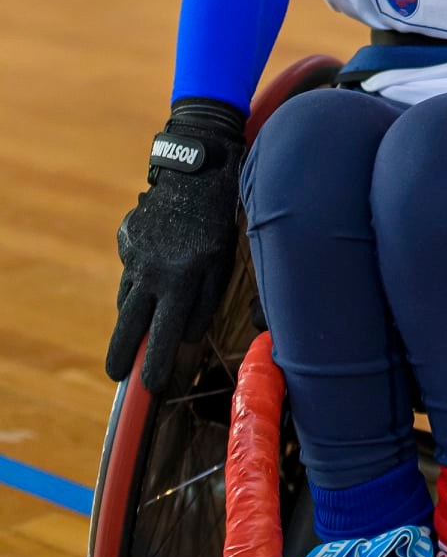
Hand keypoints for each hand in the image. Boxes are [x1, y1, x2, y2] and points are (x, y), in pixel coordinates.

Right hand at [105, 99, 245, 394]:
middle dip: (121, 353)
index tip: (150, 386)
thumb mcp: (222, 261)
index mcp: (179, 281)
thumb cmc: (220, 219)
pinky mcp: (126, 238)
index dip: (155, 364)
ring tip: (135, 331)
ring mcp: (134, 255)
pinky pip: (130, 269)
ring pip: (128, 297)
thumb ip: (203, 300)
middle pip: (130, 325)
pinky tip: (151, 277)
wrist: (196, 170)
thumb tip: (185, 334)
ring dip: (131, 316)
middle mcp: (151, 272)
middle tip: (115, 373)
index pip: (162, 336)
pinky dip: (137, 280)